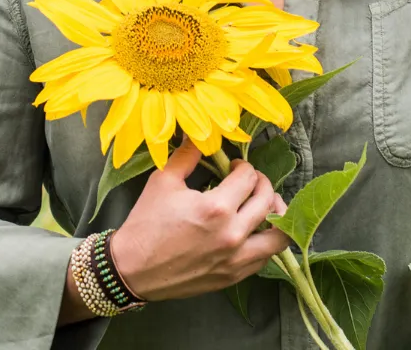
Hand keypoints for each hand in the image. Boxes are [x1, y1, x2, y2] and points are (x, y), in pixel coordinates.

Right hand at [108, 139, 289, 300]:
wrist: (132, 270)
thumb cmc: (146, 223)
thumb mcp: (163, 181)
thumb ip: (187, 154)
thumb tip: (199, 133)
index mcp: (216, 207)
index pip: (248, 177)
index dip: (242, 166)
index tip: (233, 166)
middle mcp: (232, 234)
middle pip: (267, 200)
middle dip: (261, 183)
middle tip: (249, 180)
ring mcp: (235, 260)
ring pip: (278, 236)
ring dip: (276, 215)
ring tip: (266, 206)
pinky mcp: (232, 277)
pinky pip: (265, 258)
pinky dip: (266, 241)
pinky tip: (254, 231)